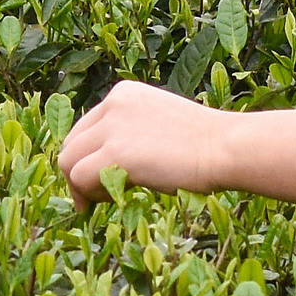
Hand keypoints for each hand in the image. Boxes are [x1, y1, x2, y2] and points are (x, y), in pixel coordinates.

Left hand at [58, 83, 295, 210]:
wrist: (226, 147)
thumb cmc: (205, 144)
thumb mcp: (158, 127)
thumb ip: (131, 135)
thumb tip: (104, 165)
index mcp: (123, 94)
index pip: (85, 128)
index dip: (86, 157)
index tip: (96, 180)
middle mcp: (112, 104)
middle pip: (71, 144)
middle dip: (77, 173)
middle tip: (94, 198)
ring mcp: (112, 127)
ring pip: (68, 161)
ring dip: (80, 186)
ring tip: (104, 200)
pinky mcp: (115, 152)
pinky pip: (79, 177)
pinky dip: (88, 194)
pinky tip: (112, 200)